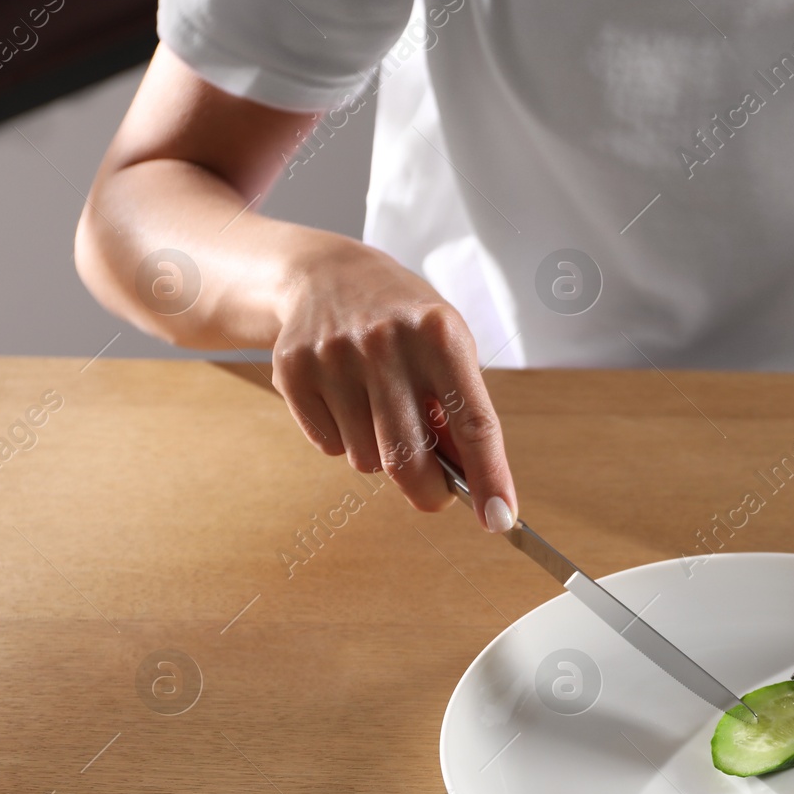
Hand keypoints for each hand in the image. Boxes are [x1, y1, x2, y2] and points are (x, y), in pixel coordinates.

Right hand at [269, 240, 517, 529]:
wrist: (327, 275)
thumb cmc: (404, 321)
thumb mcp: (448, 349)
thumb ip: (461, 412)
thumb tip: (470, 481)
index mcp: (439, 334)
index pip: (474, 423)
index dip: (489, 477)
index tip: (500, 519)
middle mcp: (386, 342)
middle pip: (408, 458)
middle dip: (427, 491)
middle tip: (436, 493)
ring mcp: (334, 356)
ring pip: (366, 460)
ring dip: (380, 454)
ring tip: (380, 411)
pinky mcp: (293, 371)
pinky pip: (328, 446)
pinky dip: (344, 439)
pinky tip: (346, 399)